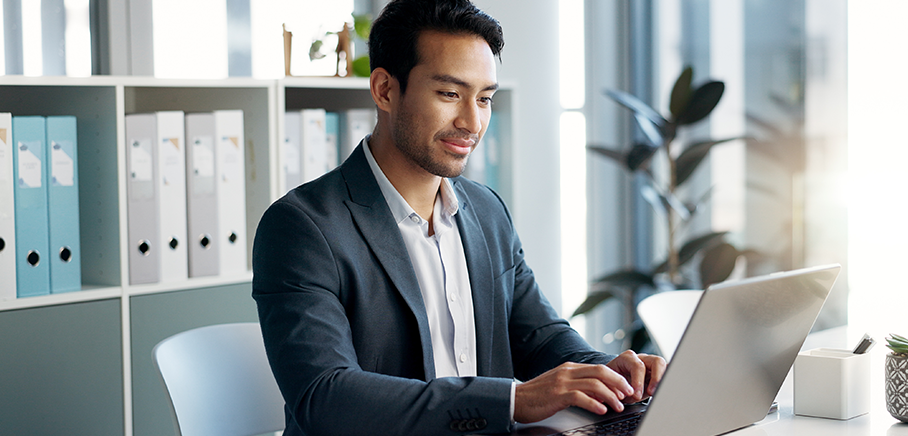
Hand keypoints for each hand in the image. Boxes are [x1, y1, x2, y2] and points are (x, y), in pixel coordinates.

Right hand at [514, 362, 635, 423]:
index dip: (615, 378)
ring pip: (594, 384)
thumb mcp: (560, 386)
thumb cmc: (538, 395)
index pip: (598, 368)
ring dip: (610, 396)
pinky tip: (601, 410)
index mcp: (569, 368)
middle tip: (629, 394)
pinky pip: (580, 397)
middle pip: (600, 371)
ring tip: (618, 406)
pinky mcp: (557, 394)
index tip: (626, 388)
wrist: (516, 399)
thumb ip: (579, 386)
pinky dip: (594, 403)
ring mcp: (562, 382)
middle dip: (618, 382)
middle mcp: (567, 371)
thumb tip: (600, 394)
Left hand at [605, 350, 665, 403]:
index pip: (638, 366)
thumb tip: (626, 395)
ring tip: (658, 393)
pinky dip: (667, 381)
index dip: (638, 381)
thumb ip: (617, 389)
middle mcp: (641, 359)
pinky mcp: (658, 372)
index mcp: (627, 358)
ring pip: (665, 366)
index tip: (636, 395)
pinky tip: (664, 391)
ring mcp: (651, 364)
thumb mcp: (611, 385)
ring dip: (663, 380)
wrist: (612, 382)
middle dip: (656, 378)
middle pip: (657, 362)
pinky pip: (667, 373)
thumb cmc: (612, 383)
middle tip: (651, 393)